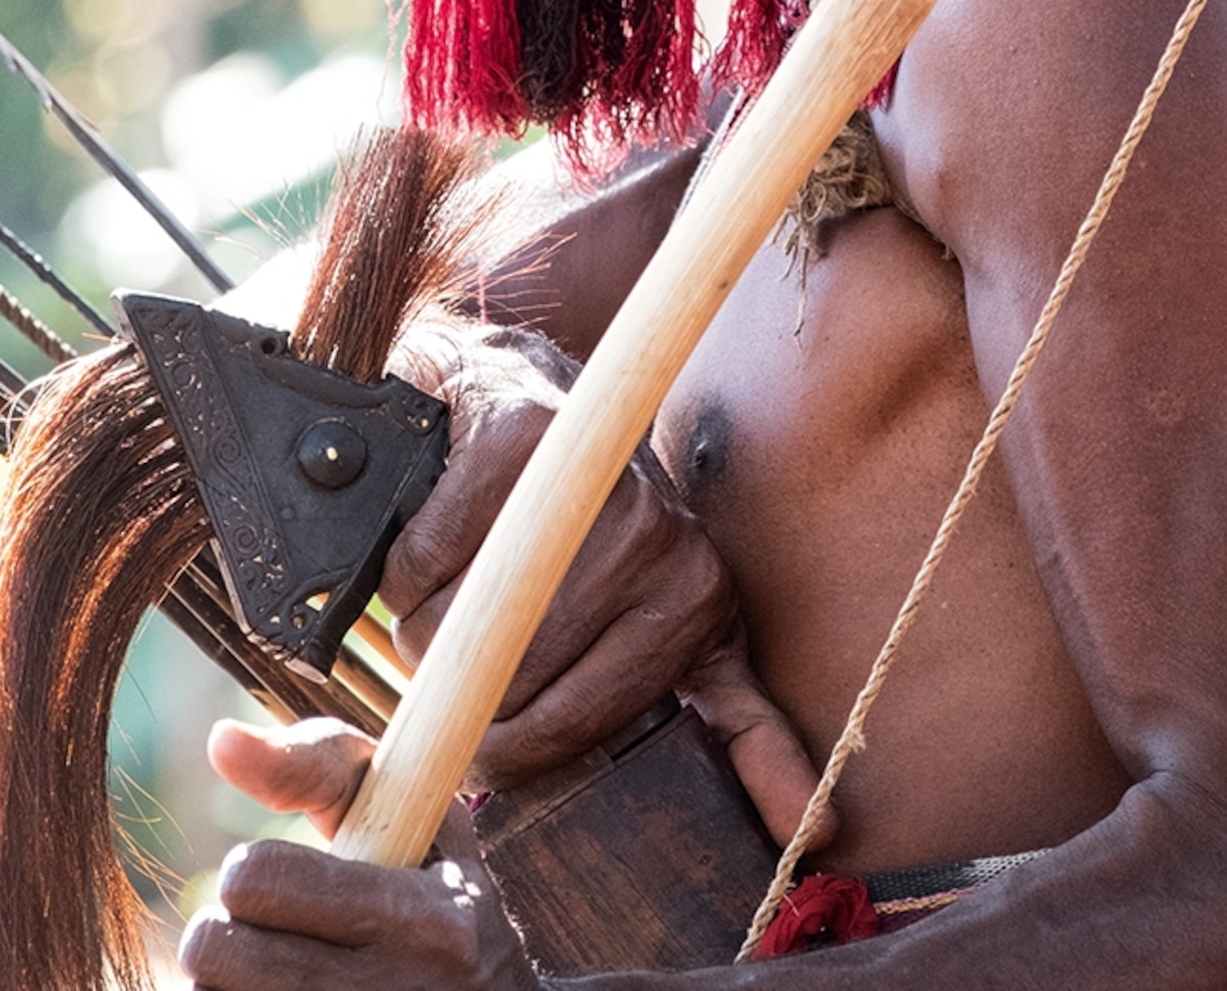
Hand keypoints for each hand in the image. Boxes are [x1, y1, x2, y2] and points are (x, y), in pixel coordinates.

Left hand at [178, 721, 536, 990]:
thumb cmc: (440, 903)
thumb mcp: (417, 820)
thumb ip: (322, 764)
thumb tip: (221, 740)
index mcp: (422, 918)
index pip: (256, 877)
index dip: (254, 874)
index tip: (283, 884)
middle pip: (215, 951)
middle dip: (230, 933)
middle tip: (271, 935)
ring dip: (230, 987)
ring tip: (280, 977)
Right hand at [381, 325, 823, 844]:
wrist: (525, 396)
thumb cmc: (595, 539)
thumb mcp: (687, 637)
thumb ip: (740, 726)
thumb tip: (820, 830)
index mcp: (698, 599)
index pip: (578, 726)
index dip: (510, 750)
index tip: (489, 744)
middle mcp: (658, 539)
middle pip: (509, 682)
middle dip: (461, 683)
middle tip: (472, 643)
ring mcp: (593, 483)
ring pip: (460, 627)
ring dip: (425, 628)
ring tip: (459, 588)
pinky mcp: (520, 436)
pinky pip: (424, 561)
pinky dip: (407, 568)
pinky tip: (440, 535)